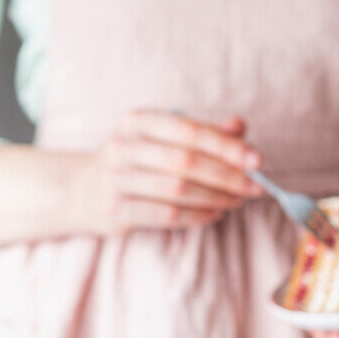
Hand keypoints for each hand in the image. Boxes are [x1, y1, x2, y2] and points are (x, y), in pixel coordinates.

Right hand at [0, 113, 262, 245]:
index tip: (257, 160)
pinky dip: (197, 216)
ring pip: (178, 190)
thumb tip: (241, 126)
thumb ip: (201, 132)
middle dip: (227, 176)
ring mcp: (116, 179)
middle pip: (186, 162)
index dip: (226, 146)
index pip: (189, 131)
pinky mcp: (116, 210)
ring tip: (237, 201)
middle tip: (255, 187)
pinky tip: (215, 214)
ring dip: (216, 198)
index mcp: (137, 121)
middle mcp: (123, 146)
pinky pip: (166, 215)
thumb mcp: (161, 138)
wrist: (81, 190)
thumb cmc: (134, 161)